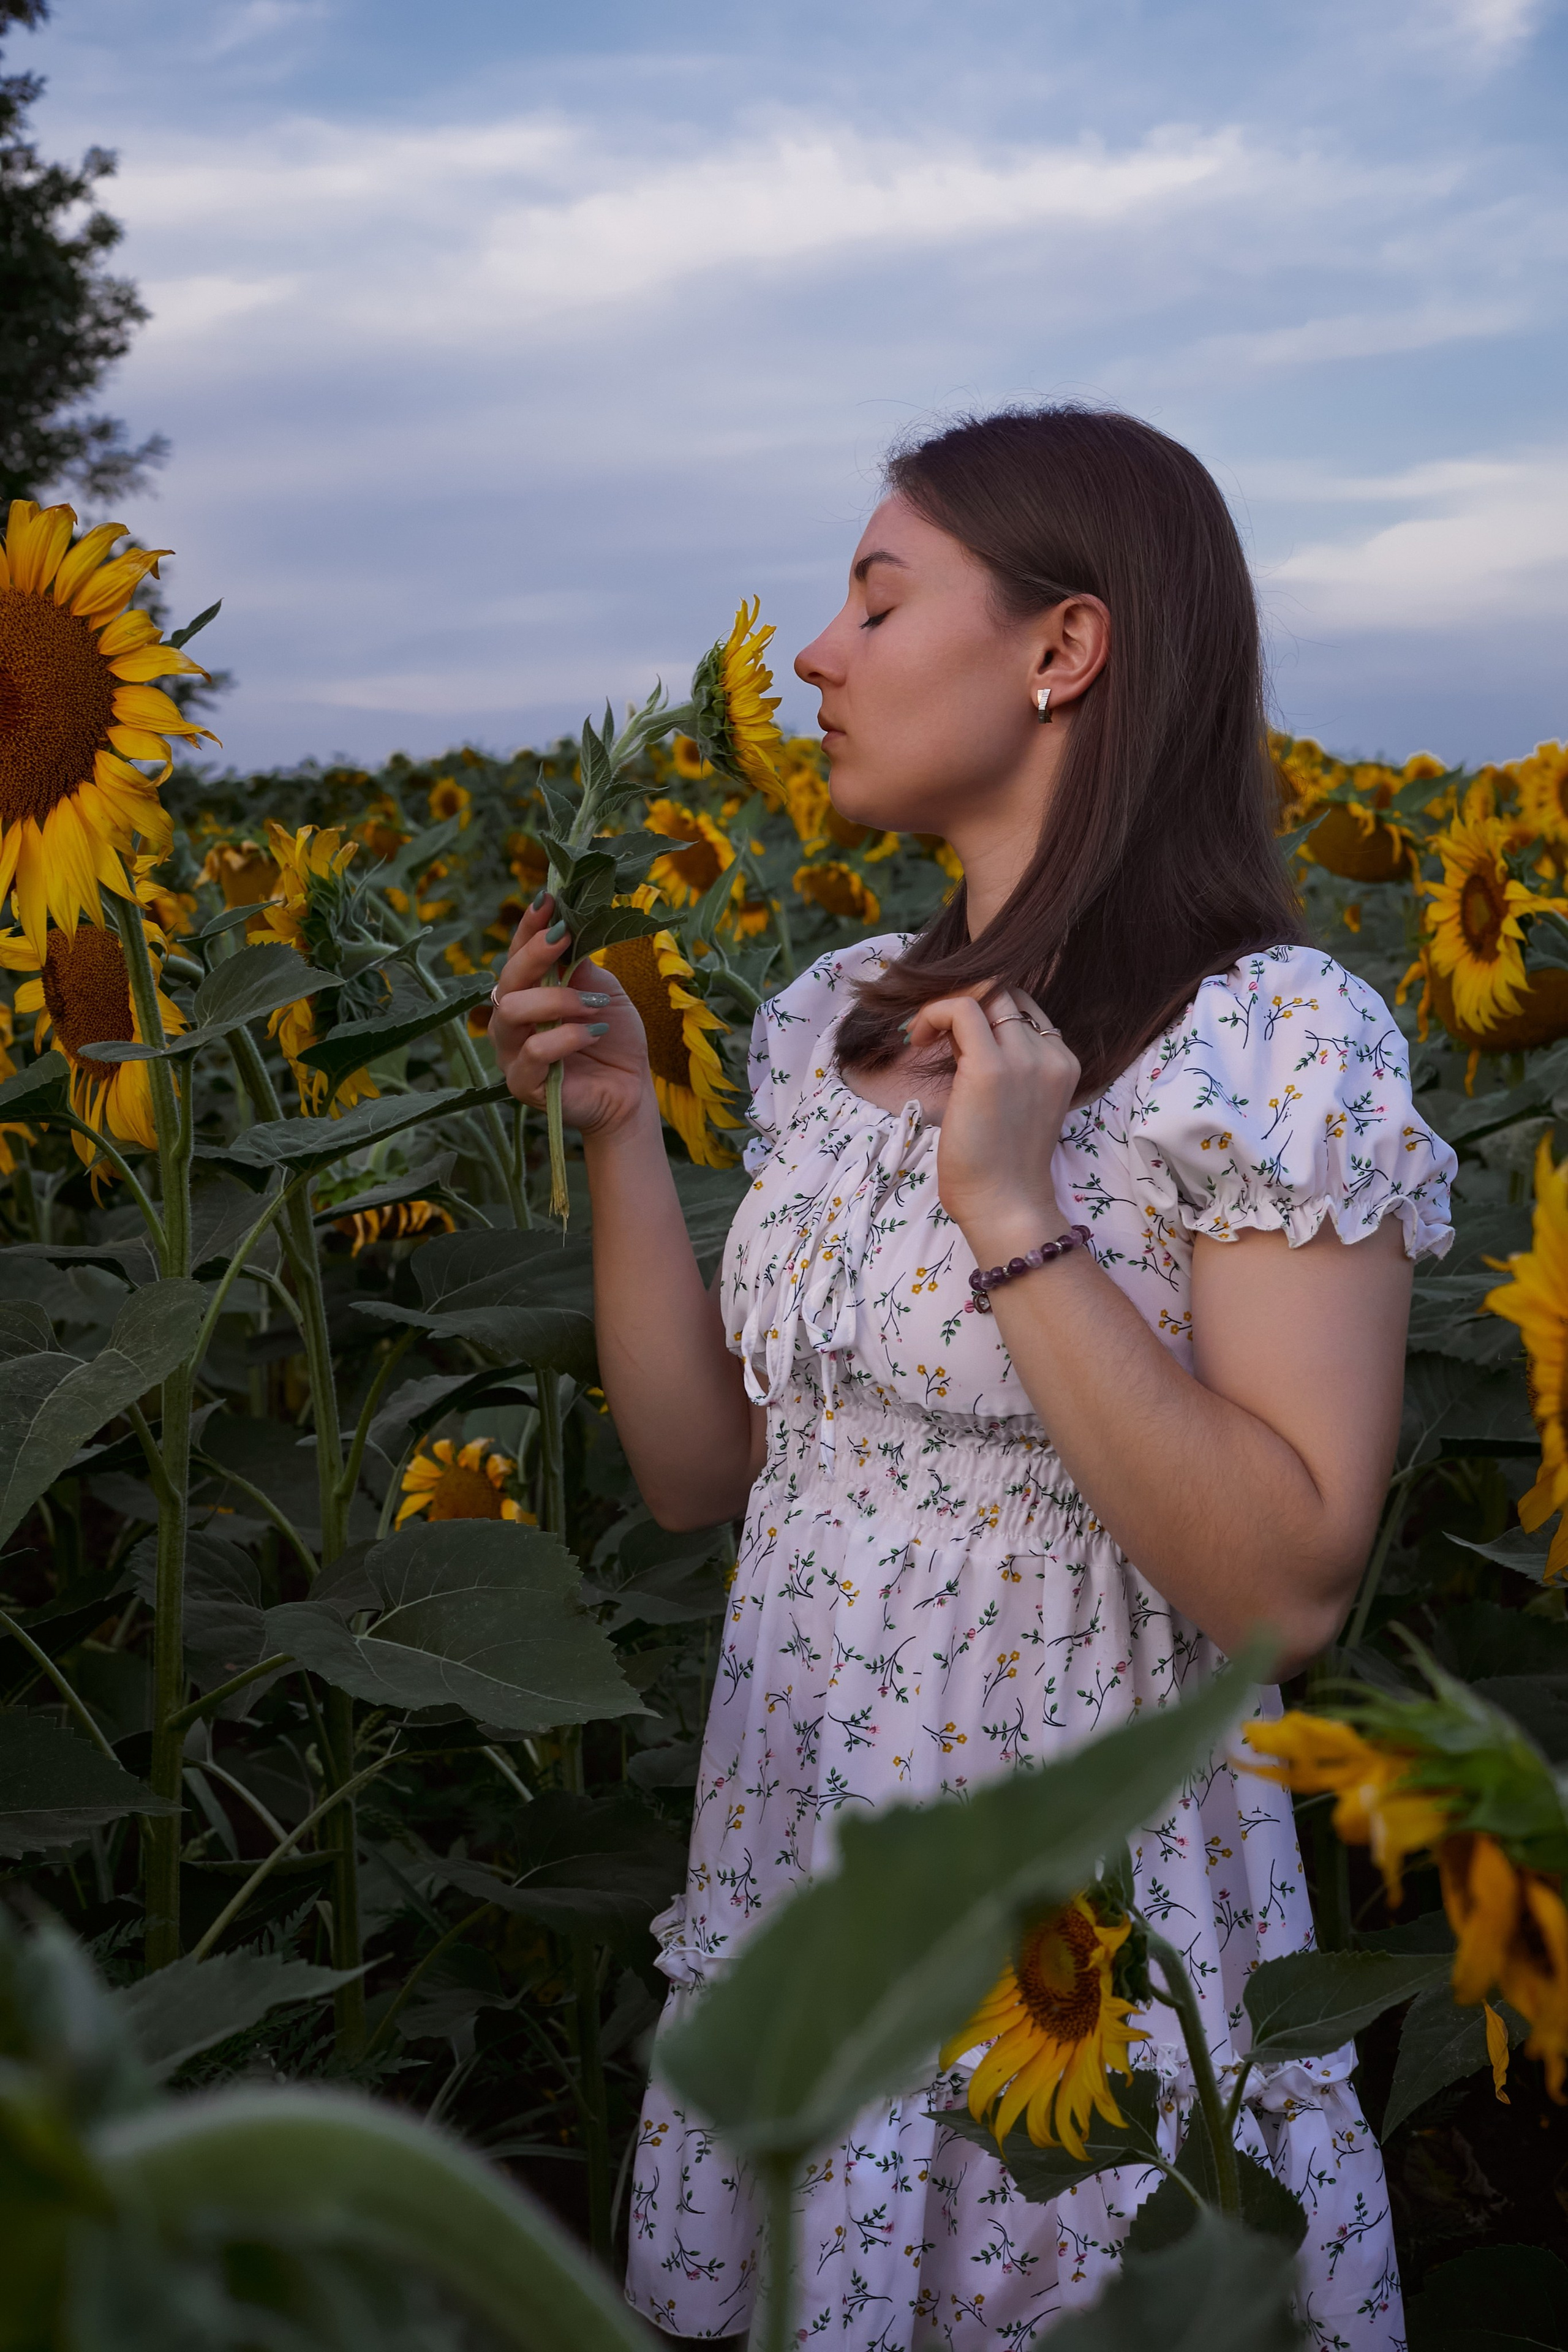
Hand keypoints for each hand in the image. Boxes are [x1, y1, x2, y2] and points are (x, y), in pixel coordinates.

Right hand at [488, 895, 655, 1139]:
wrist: (631, 1089)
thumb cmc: (614, 1037)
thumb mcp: (602, 990)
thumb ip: (580, 964)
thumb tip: (567, 923)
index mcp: (527, 993)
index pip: (517, 954)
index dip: (528, 926)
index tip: (548, 899)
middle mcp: (510, 1020)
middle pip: (506, 979)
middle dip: (536, 954)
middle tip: (565, 940)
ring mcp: (512, 1053)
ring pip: (512, 1012)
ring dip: (556, 999)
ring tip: (594, 1004)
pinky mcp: (524, 1084)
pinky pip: (534, 1052)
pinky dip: (567, 1037)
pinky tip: (594, 1032)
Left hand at [908, 985, 1079, 1258]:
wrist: (1007, 1206)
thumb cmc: (1000, 1168)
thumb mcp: (1011, 1105)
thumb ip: (998, 1065)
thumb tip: (957, 1035)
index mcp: (1061, 1062)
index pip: (1022, 1008)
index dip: (983, 1010)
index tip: (951, 1037)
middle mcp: (1051, 1053)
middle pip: (1004, 993)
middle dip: (963, 1002)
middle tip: (932, 1035)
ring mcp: (1025, 1058)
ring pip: (983, 994)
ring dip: (945, 1007)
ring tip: (923, 1039)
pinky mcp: (991, 1067)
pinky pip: (960, 1009)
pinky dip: (932, 1013)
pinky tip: (916, 1039)